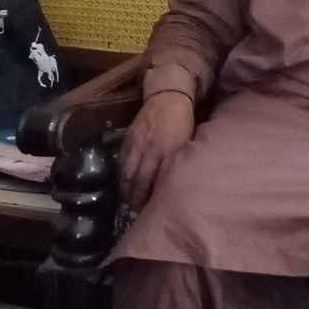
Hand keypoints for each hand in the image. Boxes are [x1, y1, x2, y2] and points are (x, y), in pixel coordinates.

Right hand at [120, 91, 194, 209]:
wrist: (168, 97)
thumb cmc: (183, 122)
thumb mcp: (186, 143)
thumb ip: (178, 163)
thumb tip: (173, 185)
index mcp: (166, 152)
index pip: (155, 181)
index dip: (150, 198)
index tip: (150, 211)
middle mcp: (149, 149)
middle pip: (137, 180)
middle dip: (135, 198)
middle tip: (136, 211)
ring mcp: (136, 144)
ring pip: (126, 172)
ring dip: (126, 189)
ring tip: (127, 201)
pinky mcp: (128, 138)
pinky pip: (122, 160)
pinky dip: (122, 174)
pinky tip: (124, 183)